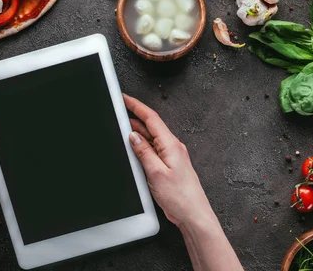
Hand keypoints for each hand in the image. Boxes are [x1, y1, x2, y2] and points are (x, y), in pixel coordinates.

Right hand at [124, 95, 242, 270]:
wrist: (193, 214)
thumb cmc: (180, 196)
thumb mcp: (155, 173)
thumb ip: (143, 152)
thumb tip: (133, 136)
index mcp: (171, 145)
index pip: (151, 118)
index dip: (137, 106)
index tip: (125, 98)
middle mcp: (173, 147)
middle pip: (151, 126)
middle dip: (134, 118)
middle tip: (118, 112)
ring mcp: (172, 156)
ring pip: (151, 139)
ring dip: (137, 133)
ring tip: (121, 128)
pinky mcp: (169, 166)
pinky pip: (154, 150)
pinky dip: (142, 146)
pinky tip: (134, 149)